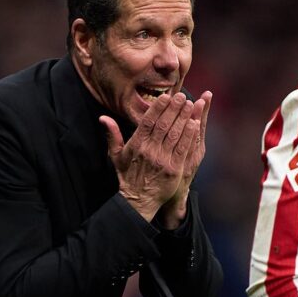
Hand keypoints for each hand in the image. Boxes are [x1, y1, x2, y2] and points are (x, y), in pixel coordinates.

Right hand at [100, 92, 206, 223]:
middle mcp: (149, 150)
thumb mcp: (115, 156)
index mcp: (136, 145)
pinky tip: (194, 124)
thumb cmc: (127, 176)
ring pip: (175, 134)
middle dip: (174, 109)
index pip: (148, 121)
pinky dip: (189, 135)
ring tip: (190, 105)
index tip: (166, 96)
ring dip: (183, 118)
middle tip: (182, 95)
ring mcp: (162, 160)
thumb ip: (112, 135)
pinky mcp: (174, 169)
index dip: (158, 108)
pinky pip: (182, 148)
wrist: (138, 201)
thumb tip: (103, 117)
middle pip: (164, 125)